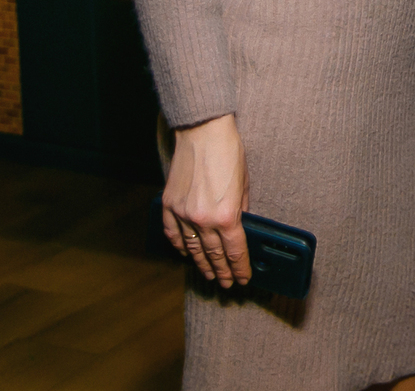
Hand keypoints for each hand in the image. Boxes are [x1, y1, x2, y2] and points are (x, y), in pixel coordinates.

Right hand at [162, 114, 251, 286]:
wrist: (202, 132)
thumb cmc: (229, 152)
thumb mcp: (245, 183)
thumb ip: (243, 208)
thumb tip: (242, 225)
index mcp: (227, 215)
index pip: (235, 251)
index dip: (240, 267)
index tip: (244, 278)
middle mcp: (203, 220)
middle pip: (214, 254)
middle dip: (223, 271)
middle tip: (228, 283)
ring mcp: (183, 214)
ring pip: (192, 249)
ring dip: (202, 264)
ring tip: (210, 275)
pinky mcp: (169, 205)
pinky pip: (173, 233)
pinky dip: (179, 246)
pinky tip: (186, 254)